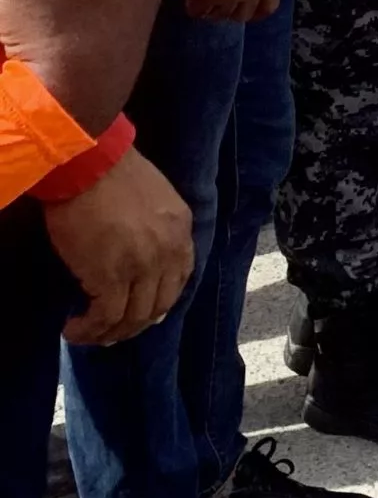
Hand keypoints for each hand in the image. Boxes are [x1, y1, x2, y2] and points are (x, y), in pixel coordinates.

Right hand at [48, 151, 193, 344]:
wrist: (91, 163)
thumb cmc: (114, 173)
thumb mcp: (155, 197)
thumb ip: (157, 226)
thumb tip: (141, 256)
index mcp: (182, 230)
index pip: (181, 278)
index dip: (160, 301)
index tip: (142, 311)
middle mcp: (169, 251)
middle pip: (159, 304)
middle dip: (135, 324)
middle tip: (111, 330)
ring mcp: (142, 266)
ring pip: (133, 317)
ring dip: (110, 333)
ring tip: (88, 333)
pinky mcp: (110, 276)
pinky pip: (105, 317)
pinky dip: (89, 329)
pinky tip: (75, 329)